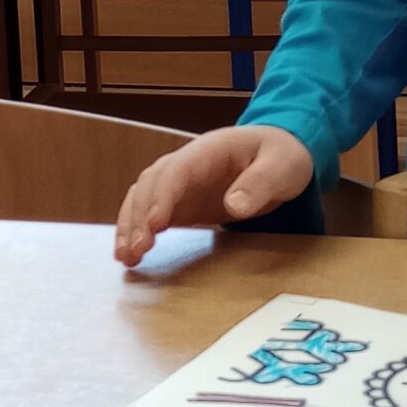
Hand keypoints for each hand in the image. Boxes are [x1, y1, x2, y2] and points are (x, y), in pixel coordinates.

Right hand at [113, 124, 313, 267]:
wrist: (281, 152)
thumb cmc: (281, 155)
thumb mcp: (281, 167)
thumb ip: (259, 184)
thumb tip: (234, 206)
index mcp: (209, 150)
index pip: (176, 170)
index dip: (162, 196)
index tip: (155, 224)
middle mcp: (187, 163)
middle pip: (151, 184)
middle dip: (139, 216)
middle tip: (138, 249)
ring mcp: (181, 182)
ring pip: (142, 196)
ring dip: (130, 224)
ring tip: (125, 256)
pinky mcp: (182, 200)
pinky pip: (151, 211)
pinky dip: (136, 229)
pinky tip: (130, 252)